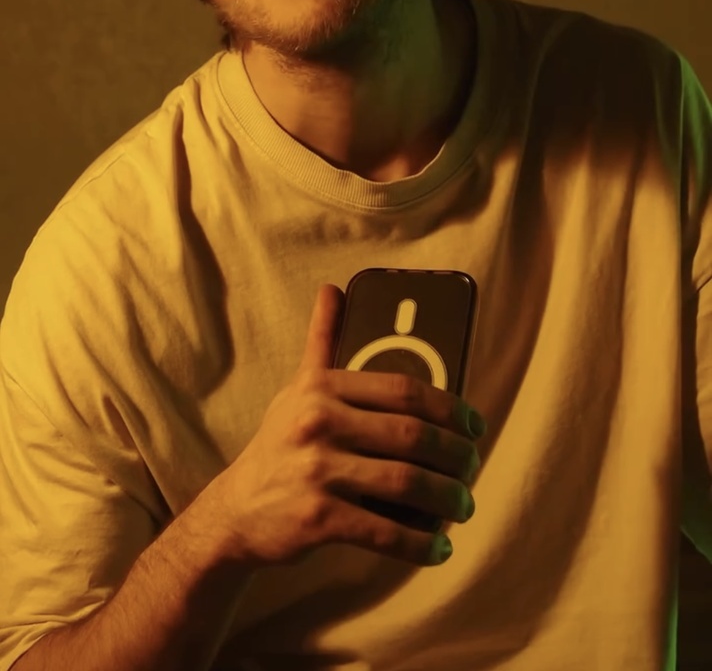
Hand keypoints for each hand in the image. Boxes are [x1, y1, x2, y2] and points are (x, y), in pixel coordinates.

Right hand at [212, 283, 484, 568]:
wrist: (235, 510)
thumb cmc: (279, 444)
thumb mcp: (297, 389)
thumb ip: (321, 341)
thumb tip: (333, 288)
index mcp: (322, 388)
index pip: (403, 390)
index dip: (449, 407)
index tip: (474, 425)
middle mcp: (318, 423)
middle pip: (412, 436)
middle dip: (455, 455)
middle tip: (473, 468)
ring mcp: (317, 472)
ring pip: (405, 483)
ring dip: (447, 498)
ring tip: (464, 505)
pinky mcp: (317, 519)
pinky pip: (384, 532)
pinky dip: (419, 543)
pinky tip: (438, 547)